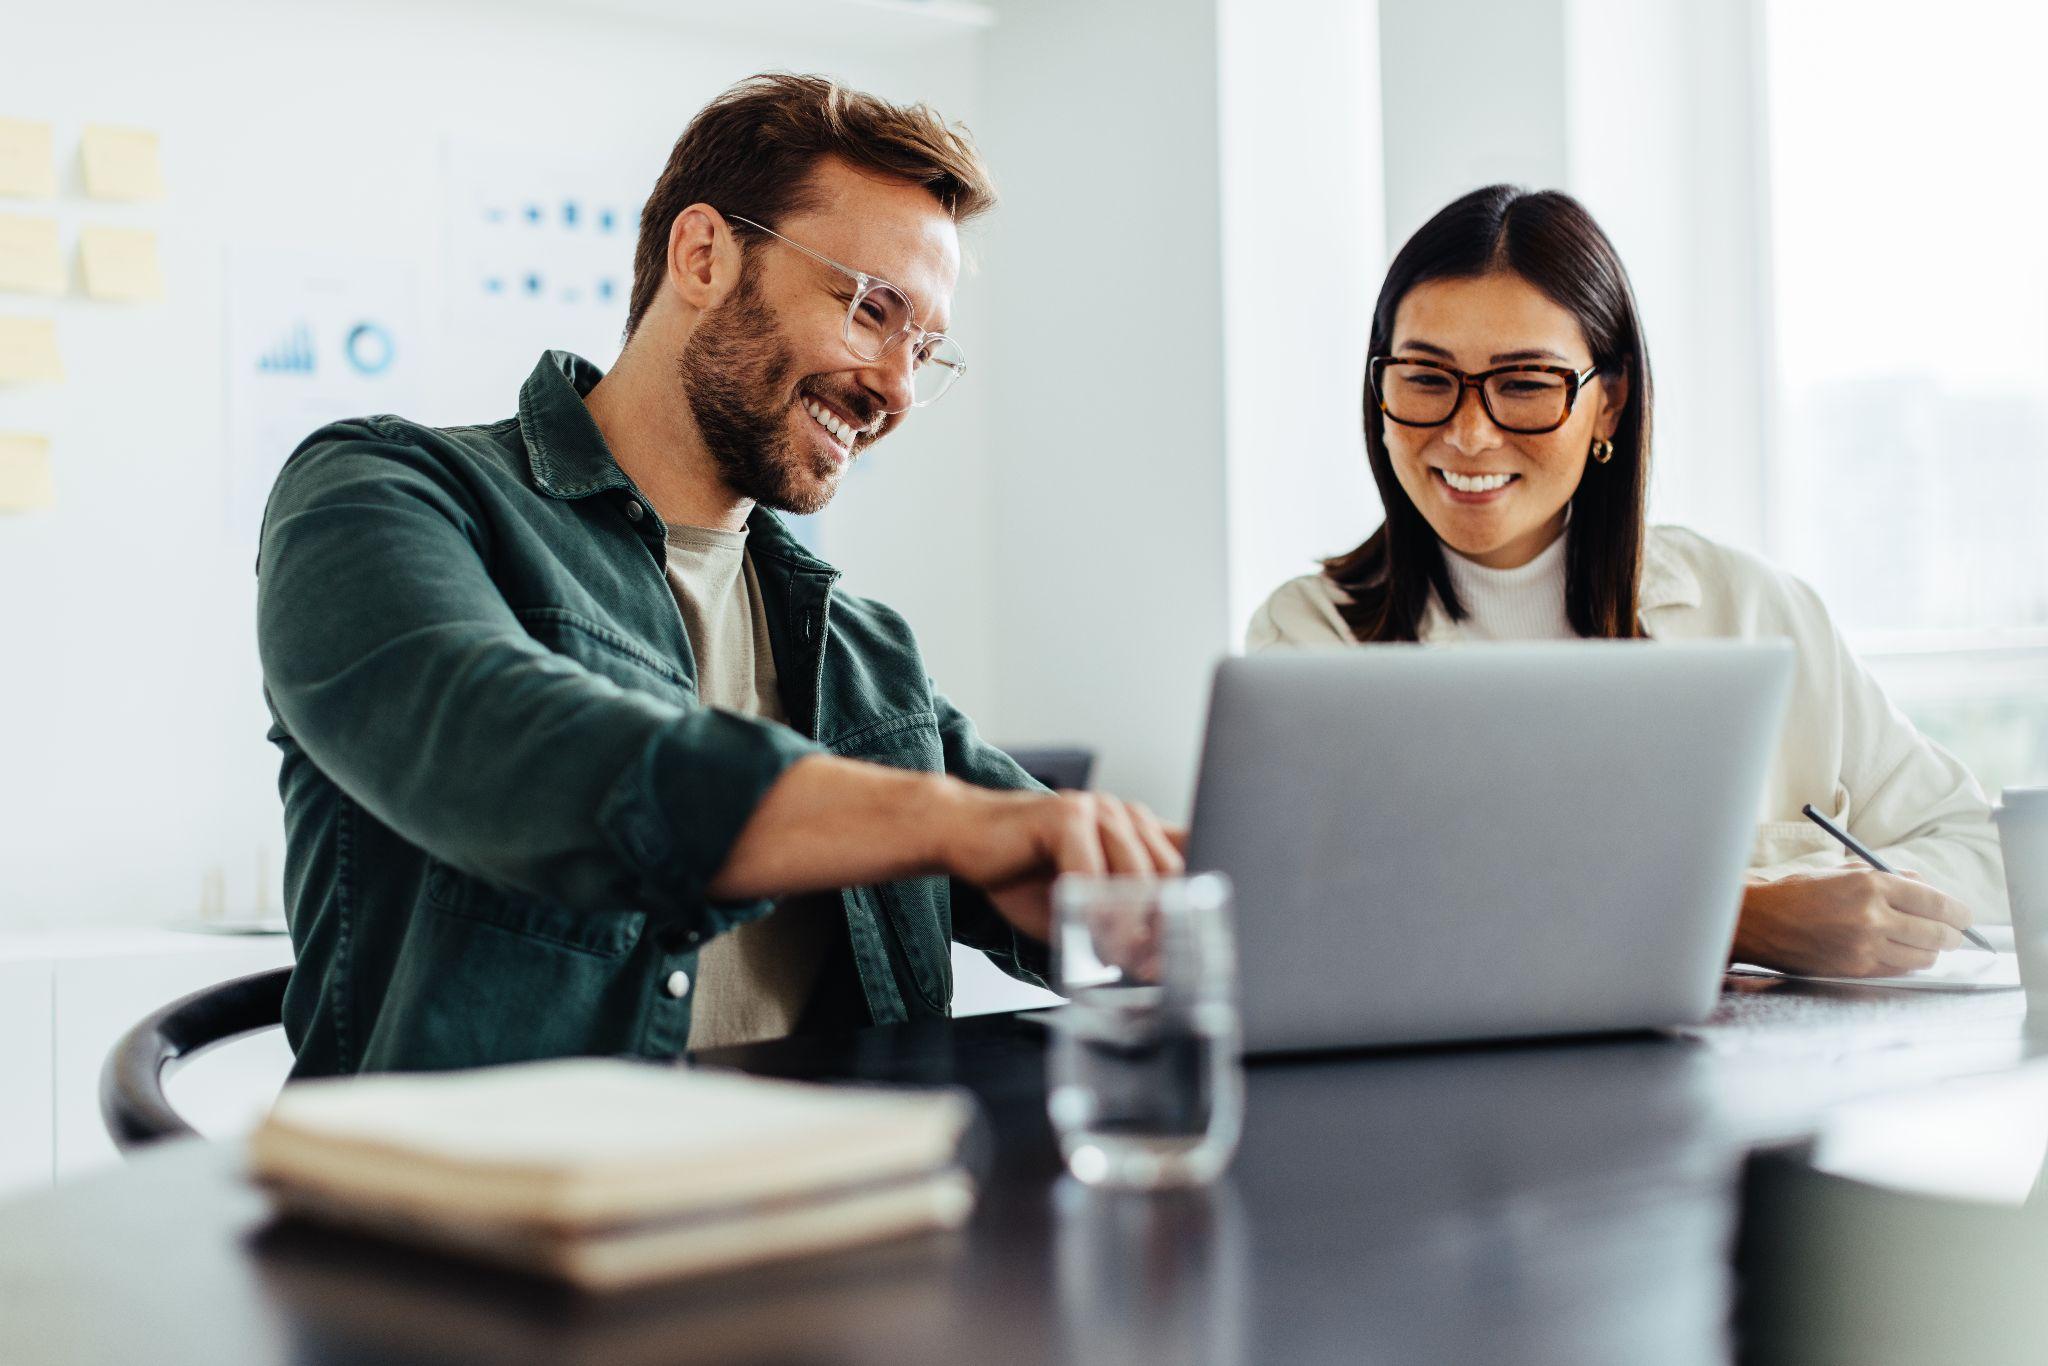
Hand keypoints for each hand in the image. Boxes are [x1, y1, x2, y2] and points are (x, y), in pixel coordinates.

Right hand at [936, 787, 1184, 940]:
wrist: (961, 835)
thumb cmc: (1021, 872)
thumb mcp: (1081, 904)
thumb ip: (1118, 922)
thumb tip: (1156, 964)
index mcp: (1136, 830)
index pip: (1188, 862)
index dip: (1192, 906)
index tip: (1186, 950)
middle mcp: (1124, 814)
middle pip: (1170, 873)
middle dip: (1164, 926)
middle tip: (1153, 968)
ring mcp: (1097, 810)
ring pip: (1135, 875)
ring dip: (1130, 926)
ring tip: (1120, 959)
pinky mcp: (1065, 816)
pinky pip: (1091, 872)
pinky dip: (1091, 911)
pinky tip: (1085, 934)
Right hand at [1732, 866, 1973, 976]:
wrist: (1760, 922)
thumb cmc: (1799, 893)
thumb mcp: (1843, 872)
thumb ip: (1888, 878)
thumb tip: (1926, 889)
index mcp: (1870, 884)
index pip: (1934, 901)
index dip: (1957, 911)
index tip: (1964, 915)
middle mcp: (1871, 916)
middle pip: (1936, 933)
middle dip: (1952, 935)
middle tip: (1954, 934)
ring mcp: (1864, 947)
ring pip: (1922, 957)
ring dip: (1931, 951)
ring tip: (1926, 944)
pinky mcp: (1855, 968)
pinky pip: (1899, 970)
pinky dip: (1907, 962)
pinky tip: (1901, 952)